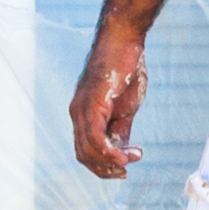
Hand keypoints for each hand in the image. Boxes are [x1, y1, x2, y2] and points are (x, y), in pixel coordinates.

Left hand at [70, 16, 152, 179]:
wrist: (123, 40)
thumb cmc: (125, 69)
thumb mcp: (125, 107)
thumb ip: (120, 129)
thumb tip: (122, 151)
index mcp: (83, 114)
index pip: (85, 150)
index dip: (103, 165)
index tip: (124, 168)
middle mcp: (77, 113)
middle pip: (83, 155)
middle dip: (105, 169)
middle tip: (127, 169)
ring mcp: (82, 109)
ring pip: (88, 150)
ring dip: (110, 162)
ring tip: (131, 159)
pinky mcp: (91, 103)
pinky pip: (95, 138)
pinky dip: (110, 152)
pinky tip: (126, 154)